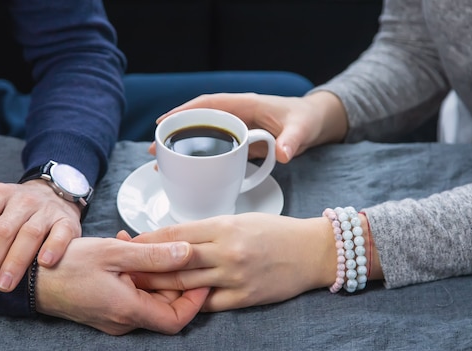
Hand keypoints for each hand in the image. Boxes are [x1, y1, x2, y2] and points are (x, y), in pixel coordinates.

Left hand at [0, 180, 81, 300]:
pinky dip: (53, 248)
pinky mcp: (68, 221)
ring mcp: (47, 210)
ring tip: (3, 287)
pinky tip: (44, 264)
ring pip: (29, 234)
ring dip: (15, 262)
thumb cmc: (13, 211)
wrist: (55, 195)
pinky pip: (61, 234)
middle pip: (1, 231)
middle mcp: (22, 200)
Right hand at [35, 237, 209, 334]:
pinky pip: (132, 294)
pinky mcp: (106, 309)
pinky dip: (137, 274)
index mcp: (128, 310)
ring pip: (149, 297)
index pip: (176, 319)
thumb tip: (188, 253)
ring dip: (152, 271)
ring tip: (140, 244)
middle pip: (164, 306)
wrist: (29, 277)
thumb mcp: (114, 252)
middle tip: (168, 248)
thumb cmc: (66, 264)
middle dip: (172, 278)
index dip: (195, 301)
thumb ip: (154, 255)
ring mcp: (114, 317)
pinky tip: (126, 249)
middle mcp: (123, 320)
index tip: (202, 279)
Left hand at [126, 213, 338, 311]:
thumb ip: (209, 229)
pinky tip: (173, 302)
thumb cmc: (276, 231)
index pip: (174, 233)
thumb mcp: (240, 219)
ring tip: (138, 287)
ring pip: (185, 283)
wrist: (312, 251)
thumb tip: (177, 238)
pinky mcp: (244, 297)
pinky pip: (207, 303)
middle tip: (122, 267)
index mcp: (224, 226)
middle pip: (173, 260)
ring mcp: (235, 276)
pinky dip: (188, 302)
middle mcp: (226, 251)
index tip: (129, 242)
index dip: (147, 239)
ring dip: (160, 286)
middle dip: (144, 265)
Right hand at [147, 91, 347, 162]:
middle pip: (199, 120)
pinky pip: (215, 147)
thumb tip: (283, 153)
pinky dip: (200, 157)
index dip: (184, 112)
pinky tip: (188, 170)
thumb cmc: (308, 120)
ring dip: (183, 146)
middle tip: (154, 149)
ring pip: (204, 134)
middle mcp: (237, 115)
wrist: (317, 124)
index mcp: (246, 105)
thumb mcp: (303, 129)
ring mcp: (237, 128)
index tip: (163, 122)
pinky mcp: (240, 142)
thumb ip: (293, 140)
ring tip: (162, 162)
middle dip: (175, 132)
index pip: (209, 104)